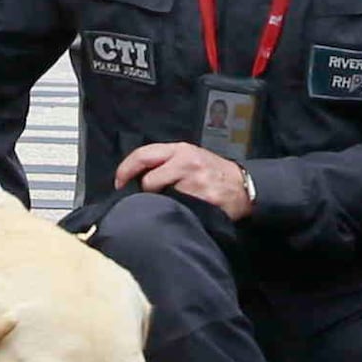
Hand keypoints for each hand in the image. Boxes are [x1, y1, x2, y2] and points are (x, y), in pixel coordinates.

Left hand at [114, 142, 255, 219]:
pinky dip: (174, 210)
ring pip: (160, 195)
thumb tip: (137, 176)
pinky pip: (176, 208)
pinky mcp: (202, 198)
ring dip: (159, 202)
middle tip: (141, 196)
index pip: (143, 155)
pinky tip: (182, 210)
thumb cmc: (214, 173)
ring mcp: (194, 180)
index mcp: (180, 150)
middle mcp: (186, 162)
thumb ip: (166, 162)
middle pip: (148, 178)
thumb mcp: (191, 157)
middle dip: (143, 190)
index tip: (119, 182)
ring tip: (171, 202)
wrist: (243, 186)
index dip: (125, 169)